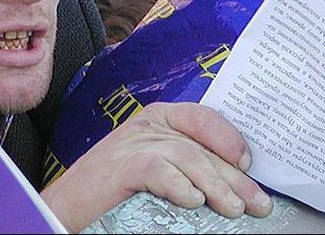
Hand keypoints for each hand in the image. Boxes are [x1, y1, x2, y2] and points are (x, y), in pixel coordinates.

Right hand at [41, 102, 271, 232]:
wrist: (67, 206)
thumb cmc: (114, 189)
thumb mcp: (153, 165)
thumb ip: (183, 162)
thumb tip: (232, 180)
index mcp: (156, 119)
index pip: (200, 117)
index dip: (228, 138)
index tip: (248, 164)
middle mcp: (145, 125)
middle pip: (199, 145)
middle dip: (233, 176)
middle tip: (257, 203)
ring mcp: (131, 143)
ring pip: (184, 155)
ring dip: (215, 184)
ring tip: (234, 209)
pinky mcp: (119, 166)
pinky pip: (156, 168)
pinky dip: (178, 185)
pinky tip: (193, 201)